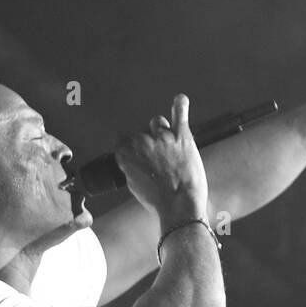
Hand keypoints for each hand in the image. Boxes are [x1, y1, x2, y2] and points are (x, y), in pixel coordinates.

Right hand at [115, 93, 208, 225]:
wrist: (180, 206)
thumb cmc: (158, 201)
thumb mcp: (134, 185)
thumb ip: (131, 166)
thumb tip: (134, 157)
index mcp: (126, 154)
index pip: (123, 139)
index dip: (132, 148)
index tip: (140, 157)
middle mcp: (141, 142)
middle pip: (142, 132)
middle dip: (149, 144)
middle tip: (161, 162)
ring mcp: (162, 137)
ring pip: (157, 122)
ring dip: (162, 130)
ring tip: (171, 146)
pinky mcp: (182, 136)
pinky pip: (180, 113)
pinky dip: (180, 105)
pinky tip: (181, 100)